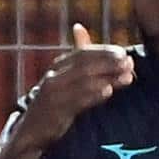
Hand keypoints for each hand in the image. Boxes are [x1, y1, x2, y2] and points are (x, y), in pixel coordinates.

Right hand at [7, 23, 134, 150]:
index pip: (83, 52)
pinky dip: (93, 95)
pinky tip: (108, 92)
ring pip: (83, 81)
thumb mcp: (61, 76)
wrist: (30, 131)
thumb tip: (79, 27)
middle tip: (129, 64)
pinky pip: (77, 100)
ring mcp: (53, 94)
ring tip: (127, 77)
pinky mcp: (55, 111)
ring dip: (107, 78)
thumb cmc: (51, 102)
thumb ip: (75, 56)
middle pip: (85, 64)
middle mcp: (54, 76)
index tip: (124, 53)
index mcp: (58, 66)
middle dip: (109, 63)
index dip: (105, 51)